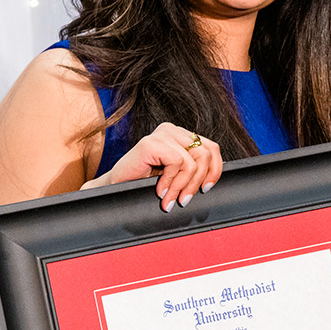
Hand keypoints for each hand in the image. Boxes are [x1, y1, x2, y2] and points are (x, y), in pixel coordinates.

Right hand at [86, 123, 221, 210]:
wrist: (115, 187)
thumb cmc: (144, 182)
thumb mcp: (176, 175)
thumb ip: (193, 169)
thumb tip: (213, 178)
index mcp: (181, 135)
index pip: (212, 148)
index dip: (215, 170)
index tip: (206, 189)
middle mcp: (172, 130)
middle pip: (205, 154)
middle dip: (197, 182)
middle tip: (185, 200)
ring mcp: (161, 134)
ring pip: (192, 162)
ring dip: (183, 186)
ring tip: (171, 199)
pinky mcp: (151, 143)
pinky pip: (177, 163)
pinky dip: (171, 182)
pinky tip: (160, 190)